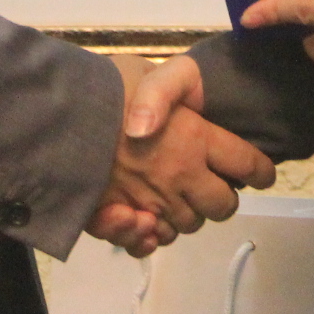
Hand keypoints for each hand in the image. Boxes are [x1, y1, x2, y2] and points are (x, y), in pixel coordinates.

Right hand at [84, 55, 273, 256]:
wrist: (53, 124)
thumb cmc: (101, 90)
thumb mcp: (144, 72)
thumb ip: (165, 92)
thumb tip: (164, 125)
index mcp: (195, 137)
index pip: (248, 164)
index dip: (259, 170)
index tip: (259, 171)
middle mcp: (181, 176)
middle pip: (224, 205)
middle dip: (222, 197)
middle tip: (208, 182)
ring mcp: (153, 202)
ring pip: (189, 224)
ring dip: (186, 213)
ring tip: (171, 195)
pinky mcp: (124, 220)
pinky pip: (151, 241)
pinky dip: (151, 235)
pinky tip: (143, 219)